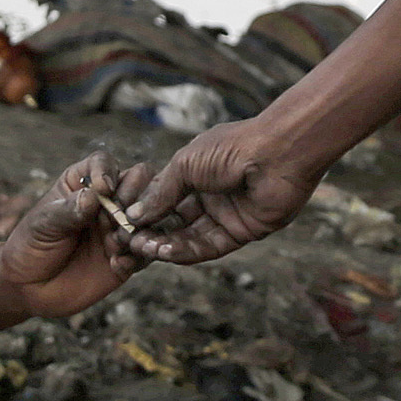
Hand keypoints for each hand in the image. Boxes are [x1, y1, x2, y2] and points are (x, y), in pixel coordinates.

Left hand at [0, 155, 136, 318]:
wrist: (30, 288)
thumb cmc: (31, 246)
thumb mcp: (44, 224)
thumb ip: (68, 210)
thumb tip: (94, 196)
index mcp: (83, 183)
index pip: (104, 163)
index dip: (107, 171)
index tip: (103, 188)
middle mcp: (108, 201)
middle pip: (138, 182)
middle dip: (134, 197)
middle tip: (121, 217)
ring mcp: (120, 228)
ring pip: (151, 216)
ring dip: (140, 227)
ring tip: (117, 244)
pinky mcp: (128, 257)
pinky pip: (146, 251)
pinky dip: (136, 256)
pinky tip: (115, 264)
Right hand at [112, 111, 326, 267]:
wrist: (278, 153)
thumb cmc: (231, 148)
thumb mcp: (185, 165)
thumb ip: (160, 193)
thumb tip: (133, 215)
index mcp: (196, 172)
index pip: (164, 198)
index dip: (144, 211)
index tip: (122, 222)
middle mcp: (210, 195)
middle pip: (175, 221)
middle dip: (152, 231)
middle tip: (129, 240)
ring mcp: (226, 215)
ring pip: (189, 237)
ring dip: (165, 244)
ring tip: (143, 247)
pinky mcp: (241, 233)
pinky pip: (209, 247)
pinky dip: (186, 251)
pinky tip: (166, 252)